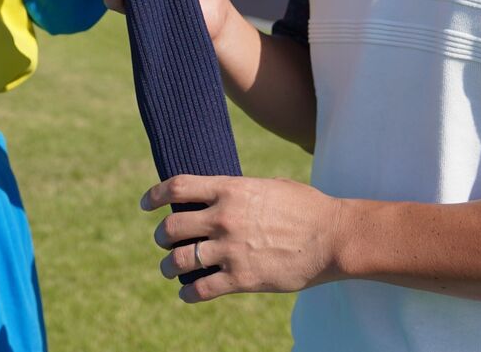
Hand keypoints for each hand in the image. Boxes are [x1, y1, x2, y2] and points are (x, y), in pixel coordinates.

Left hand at [146, 174, 344, 302]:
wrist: (333, 237)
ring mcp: (230, 249)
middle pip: (171, 226)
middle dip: (162, 236)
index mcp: (230, 189)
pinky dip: (188, 292)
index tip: (146, 204)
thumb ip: (240, 191)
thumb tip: (221, 194)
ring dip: (168, 266)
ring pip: (179, 260)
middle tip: (164, 242)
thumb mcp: (269, 186)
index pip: (177, 187)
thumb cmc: (307, 208)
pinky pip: (200, 288)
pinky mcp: (241, 278)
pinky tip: (187, 293)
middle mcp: (224, 218)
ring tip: (169, 269)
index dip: (155, 195)